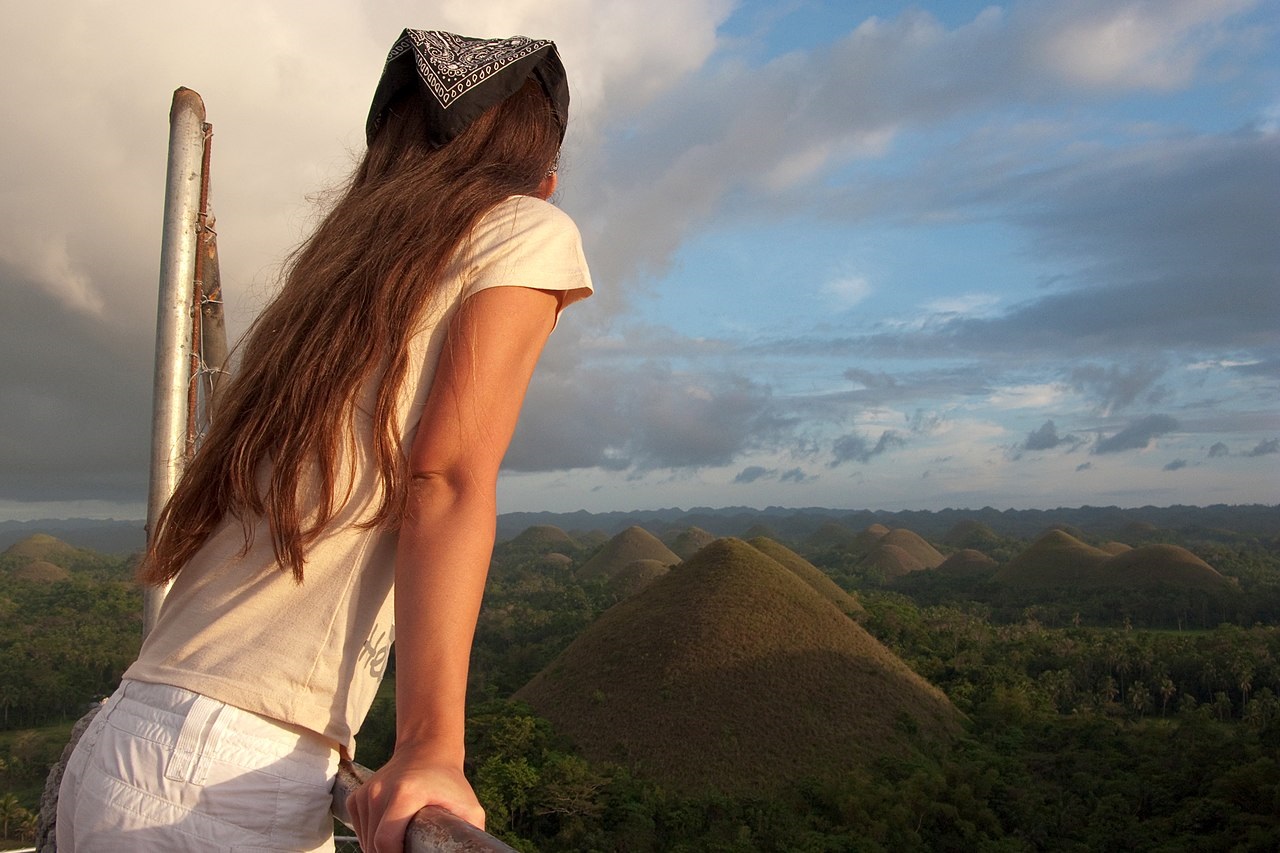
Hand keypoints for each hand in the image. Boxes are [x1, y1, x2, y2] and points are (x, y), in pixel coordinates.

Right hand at [346, 748, 484, 852]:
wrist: (428, 752)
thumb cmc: (449, 782)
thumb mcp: (468, 805)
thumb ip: (473, 830)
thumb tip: (473, 850)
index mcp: (404, 793)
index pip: (385, 841)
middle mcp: (379, 791)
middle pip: (374, 844)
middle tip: (408, 850)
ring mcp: (366, 792)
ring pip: (365, 839)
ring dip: (379, 849)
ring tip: (401, 844)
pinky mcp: (358, 796)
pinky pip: (359, 828)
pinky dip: (370, 839)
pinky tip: (389, 834)